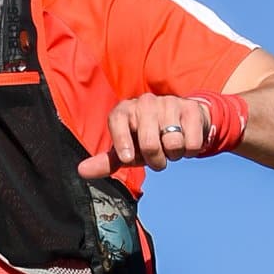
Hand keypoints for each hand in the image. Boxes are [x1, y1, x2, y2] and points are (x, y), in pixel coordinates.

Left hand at [79, 95, 211, 178]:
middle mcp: (145, 103)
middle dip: (155, 160)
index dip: (122, 142)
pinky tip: (185, 140)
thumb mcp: (126, 150)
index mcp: (124, 111)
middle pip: (149, 144)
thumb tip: (81, 171)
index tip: (127, 158)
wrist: (181, 122)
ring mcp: (169, 103)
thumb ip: (105, 162)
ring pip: (173, 144)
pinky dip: (190, 151)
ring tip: (171, 146)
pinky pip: (191, 142)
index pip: (118, 122)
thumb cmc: (146, 139)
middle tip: (157, 158)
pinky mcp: (191, 109)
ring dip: (173, 155)